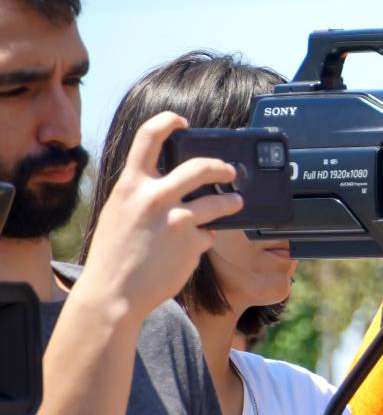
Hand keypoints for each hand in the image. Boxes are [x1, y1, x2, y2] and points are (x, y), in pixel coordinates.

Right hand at [73, 112, 240, 319]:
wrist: (113, 293)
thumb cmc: (114, 254)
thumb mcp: (120, 212)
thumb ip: (141, 193)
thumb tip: (170, 180)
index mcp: (131, 185)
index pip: (149, 136)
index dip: (169, 121)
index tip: (183, 121)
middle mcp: (155, 197)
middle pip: (201, 166)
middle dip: (222, 166)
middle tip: (229, 170)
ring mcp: (177, 220)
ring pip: (219, 201)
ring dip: (232, 201)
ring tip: (236, 203)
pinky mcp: (193, 243)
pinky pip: (208, 235)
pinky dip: (203, 240)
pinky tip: (191, 249)